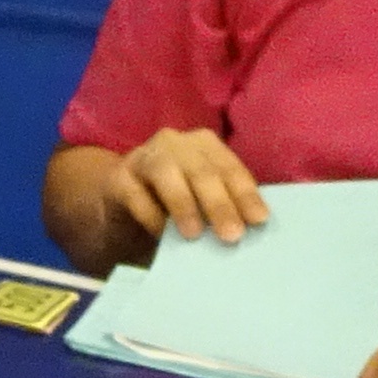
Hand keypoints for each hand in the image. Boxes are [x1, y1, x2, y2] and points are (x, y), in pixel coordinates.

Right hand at [108, 126, 265, 246]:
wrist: (121, 195)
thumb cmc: (172, 198)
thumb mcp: (201, 197)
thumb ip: (221, 206)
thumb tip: (246, 230)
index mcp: (205, 145)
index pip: (229, 168)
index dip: (245, 194)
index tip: (259, 220)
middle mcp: (176, 143)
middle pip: (202, 171)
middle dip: (219, 203)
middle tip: (232, 234)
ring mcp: (145, 156)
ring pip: (168, 174)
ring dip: (184, 204)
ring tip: (195, 234)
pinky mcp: (118, 176)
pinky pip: (136, 194)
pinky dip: (150, 214)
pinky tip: (161, 234)